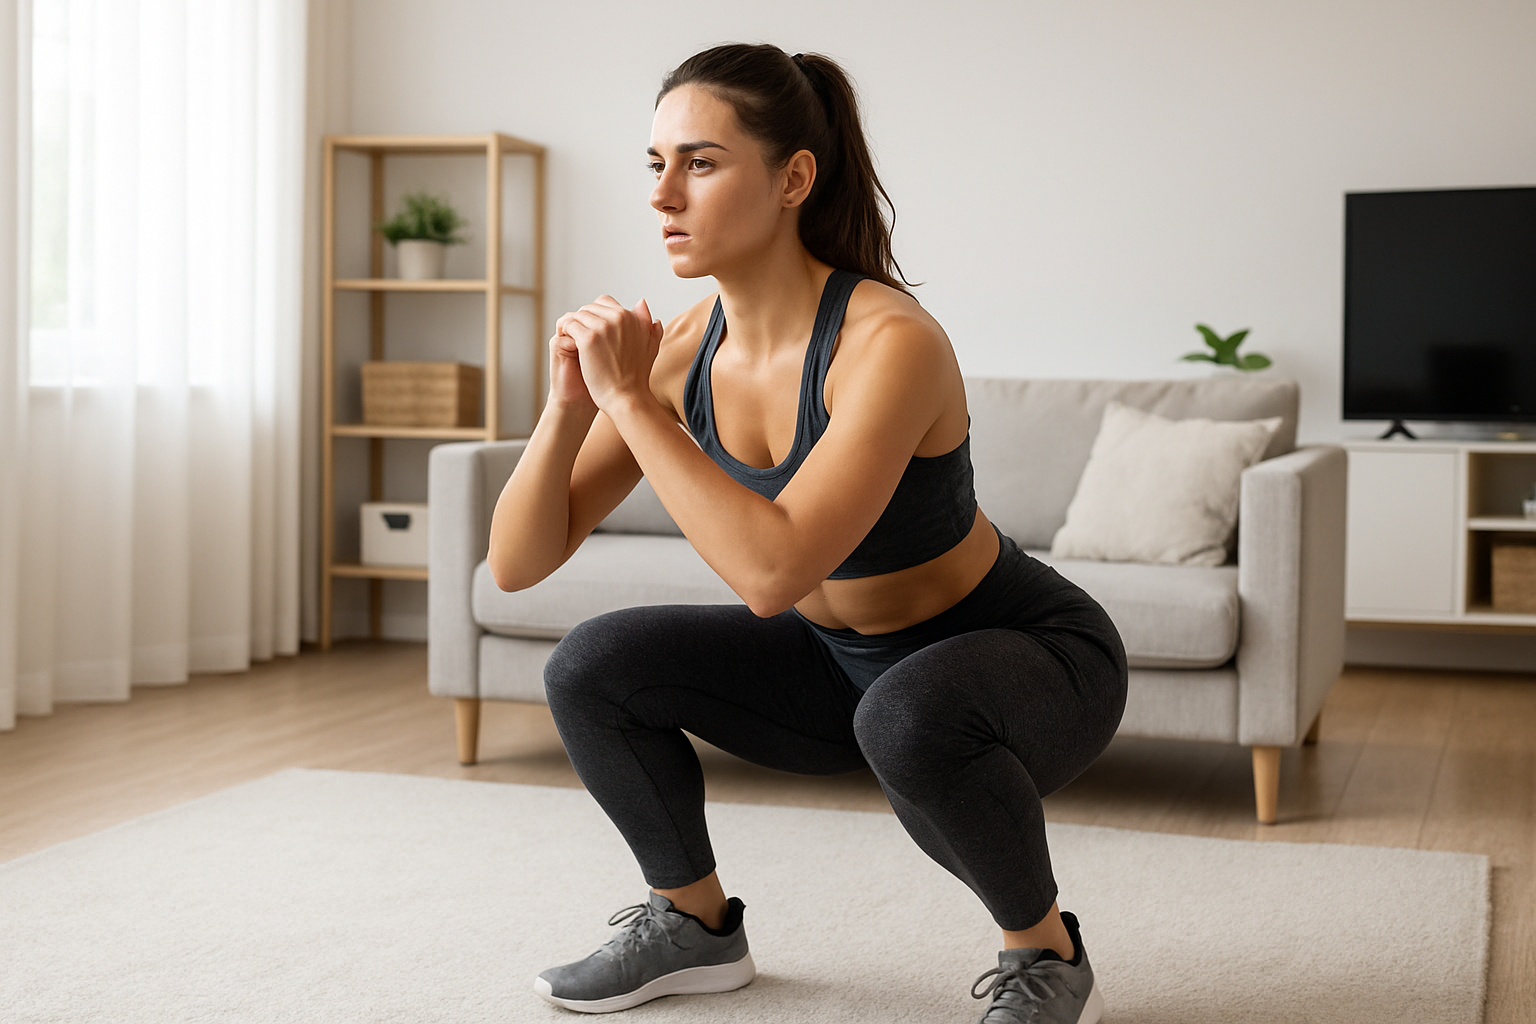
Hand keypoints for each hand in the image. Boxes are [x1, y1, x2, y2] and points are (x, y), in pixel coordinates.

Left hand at [555, 295, 663, 412]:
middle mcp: (618, 317)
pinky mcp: (588, 339)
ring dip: (573, 327)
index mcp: (630, 317)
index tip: (593, 333)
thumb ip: (646, 322)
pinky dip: (565, 333)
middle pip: (589, 308)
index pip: (604, 302)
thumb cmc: (637, 377)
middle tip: (580, 340)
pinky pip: (568, 325)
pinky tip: (570, 346)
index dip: (595, 316)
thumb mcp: (649, 344)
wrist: (628, 397)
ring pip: (577, 315)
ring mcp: (603, 327)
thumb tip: (641, 303)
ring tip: (574, 344)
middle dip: (583, 321)